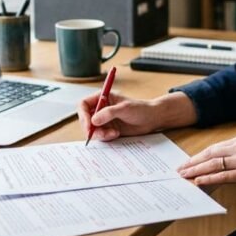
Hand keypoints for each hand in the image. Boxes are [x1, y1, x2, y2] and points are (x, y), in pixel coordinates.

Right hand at [78, 91, 197, 141]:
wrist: (152, 119)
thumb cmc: (140, 109)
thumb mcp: (124, 108)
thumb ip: (108, 113)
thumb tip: (94, 120)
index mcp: (102, 98)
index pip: (83, 105)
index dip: (83, 115)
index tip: (89, 125)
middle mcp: (101, 108)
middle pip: (85, 119)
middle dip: (90, 128)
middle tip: (99, 134)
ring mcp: (104, 120)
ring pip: (92, 129)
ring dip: (99, 134)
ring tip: (112, 134)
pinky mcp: (109, 129)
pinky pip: (100, 136)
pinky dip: (105, 137)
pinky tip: (115, 135)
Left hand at [177, 136, 235, 191]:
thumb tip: (221, 167)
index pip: (213, 148)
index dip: (198, 156)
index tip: (186, 162)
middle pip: (209, 154)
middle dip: (192, 163)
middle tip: (179, 170)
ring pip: (213, 164)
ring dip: (196, 171)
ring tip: (184, 176)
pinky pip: (223, 176)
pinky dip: (209, 179)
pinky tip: (199, 182)